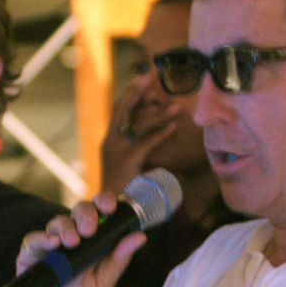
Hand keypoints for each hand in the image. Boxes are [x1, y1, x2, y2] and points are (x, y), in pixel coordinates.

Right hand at [11, 194, 147, 286]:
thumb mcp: (104, 284)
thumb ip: (118, 259)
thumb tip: (140, 236)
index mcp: (93, 242)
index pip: (99, 213)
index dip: (104, 203)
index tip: (111, 206)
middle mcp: (72, 239)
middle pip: (78, 213)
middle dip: (85, 214)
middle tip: (90, 228)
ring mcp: (50, 247)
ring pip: (56, 223)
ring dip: (65, 227)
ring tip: (73, 241)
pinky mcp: (29, 257)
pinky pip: (33, 240)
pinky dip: (43, 238)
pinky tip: (52, 244)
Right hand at [100, 77, 180, 192]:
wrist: (108, 210)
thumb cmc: (121, 189)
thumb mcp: (127, 163)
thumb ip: (136, 147)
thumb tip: (153, 132)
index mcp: (110, 140)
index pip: (118, 110)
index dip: (129, 93)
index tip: (140, 78)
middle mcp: (110, 141)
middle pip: (122, 110)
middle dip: (136, 92)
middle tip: (148, 76)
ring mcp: (118, 150)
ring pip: (139, 126)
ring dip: (160, 114)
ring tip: (177, 107)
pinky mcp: (128, 161)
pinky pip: (147, 143)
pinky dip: (162, 133)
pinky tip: (175, 127)